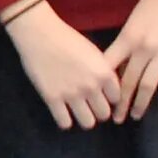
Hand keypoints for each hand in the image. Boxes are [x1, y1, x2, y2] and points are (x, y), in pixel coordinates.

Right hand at [4, 0, 121, 128]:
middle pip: (104, 114)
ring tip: (78, 110)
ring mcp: (71, 95)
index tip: (103, 96)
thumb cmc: (67, 38)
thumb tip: (108, 89)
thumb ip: (103, 72)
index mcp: (104, 73)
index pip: (117, 98)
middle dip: (99, 111)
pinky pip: (65, 123)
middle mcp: (91, 87)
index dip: (110, 98)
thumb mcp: (94, 53)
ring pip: (88, 123)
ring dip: (85, 118)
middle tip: (90, 105)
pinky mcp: (53, 99)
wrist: (40, 34)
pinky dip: (65, 120)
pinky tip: (63, 112)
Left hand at [106, 0, 157, 118]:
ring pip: (150, 84)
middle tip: (115, 119)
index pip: (111, 67)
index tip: (98, 99)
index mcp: (128, 37)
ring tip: (135, 116)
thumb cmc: (155, 0)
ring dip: (142, 103)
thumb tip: (117, 65)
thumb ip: (126, 41)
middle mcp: (145, 47)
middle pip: (130, 81)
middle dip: (121, 103)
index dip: (104, 86)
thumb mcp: (134, 19)